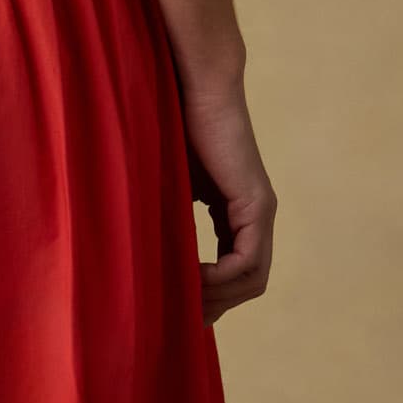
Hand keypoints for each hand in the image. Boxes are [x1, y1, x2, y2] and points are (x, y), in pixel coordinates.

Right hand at [180, 70, 274, 323]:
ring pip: (253, 279)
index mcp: (237, 212)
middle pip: (249, 284)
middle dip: (215, 305)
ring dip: (217, 297)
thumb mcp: (166, 187)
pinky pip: (247, 261)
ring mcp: (260, 211)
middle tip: (180, 315)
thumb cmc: (171, 126)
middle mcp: (256, 216)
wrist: (192, 87)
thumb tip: (141, 257)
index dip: (211, 296)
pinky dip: (219, 277)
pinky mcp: (257, 204)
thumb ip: (167, 218)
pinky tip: (190, 276)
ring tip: (181, 299)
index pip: (236, 271)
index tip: (180, 308)